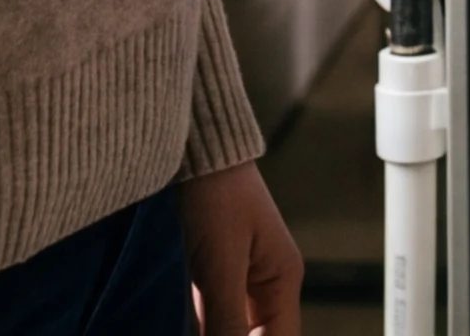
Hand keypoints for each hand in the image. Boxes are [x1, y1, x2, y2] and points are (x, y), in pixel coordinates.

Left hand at [180, 161, 304, 332]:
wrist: (196, 152)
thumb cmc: (216, 195)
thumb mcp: (221, 264)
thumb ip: (225, 319)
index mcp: (282, 281)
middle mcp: (266, 286)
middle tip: (208, 334)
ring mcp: (238, 281)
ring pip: (230, 330)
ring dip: (215, 334)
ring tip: (201, 328)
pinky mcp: (213, 276)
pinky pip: (210, 317)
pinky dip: (202, 329)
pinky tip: (187, 327)